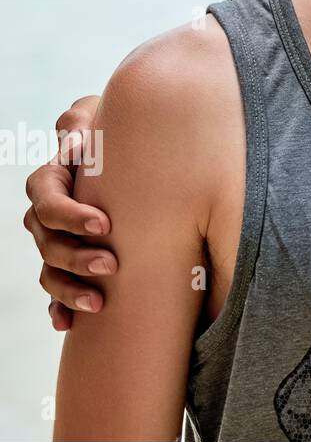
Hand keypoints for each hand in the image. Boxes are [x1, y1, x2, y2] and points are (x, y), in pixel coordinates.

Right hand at [23, 96, 114, 330]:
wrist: (132, 152)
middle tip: (111, 265)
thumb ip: (83, 122)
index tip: (104, 224)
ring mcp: (54, 242)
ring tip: (99, 303)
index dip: (70, 215)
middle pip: (48, 242)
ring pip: (50, 271)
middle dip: (77, 258)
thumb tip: (76, 138)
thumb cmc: (114, 133)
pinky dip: (60, 308)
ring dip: (70, 289)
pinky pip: (55, 291)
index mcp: (50, 182)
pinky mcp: (69, 263)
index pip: (47, 201)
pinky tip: (68, 324)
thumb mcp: (100, 118)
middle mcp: (46, 216)